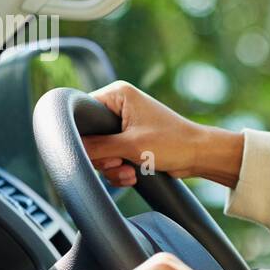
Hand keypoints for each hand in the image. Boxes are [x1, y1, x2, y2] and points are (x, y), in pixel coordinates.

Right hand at [81, 81, 243, 187]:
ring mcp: (125, 126)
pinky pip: (113, 159)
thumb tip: (70, 149)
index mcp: (117, 94)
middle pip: (90, 137)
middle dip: (104, 157)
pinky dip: (120, 171)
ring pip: (101, 152)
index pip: (82, 112)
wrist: (200, 156)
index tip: (97, 151)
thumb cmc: (172, 143)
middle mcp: (119, 106)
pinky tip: (134, 175)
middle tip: (119, 161)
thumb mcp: (130, 146)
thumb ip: (97, 148)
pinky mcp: (131, 142)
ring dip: (113, 168)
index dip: (85, 136)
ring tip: (130, 170)